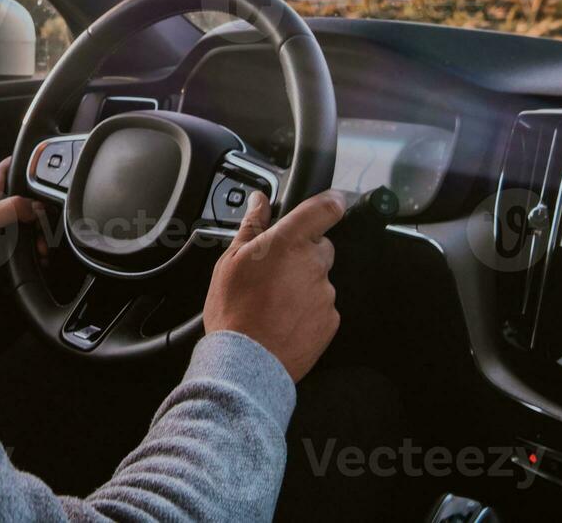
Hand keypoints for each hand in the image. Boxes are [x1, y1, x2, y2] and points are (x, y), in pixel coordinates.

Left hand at [0, 157, 41, 288]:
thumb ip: (15, 207)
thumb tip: (38, 209)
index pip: (14, 164)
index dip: (31, 163)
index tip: (48, 171)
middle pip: (29, 196)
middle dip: (42, 208)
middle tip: (47, 221)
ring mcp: (2, 221)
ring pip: (30, 220)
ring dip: (40, 232)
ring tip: (43, 243)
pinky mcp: (3, 240)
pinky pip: (25, 240)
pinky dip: (34, 247)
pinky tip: (38, 254)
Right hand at [203, 189, 344, 382]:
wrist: (246, 361)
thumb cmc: (234, 310)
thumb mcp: (230, 260)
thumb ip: (252, 225)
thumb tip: (259, 201)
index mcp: (289, 242)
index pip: (326, 208)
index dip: (331, 202)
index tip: (330, 203)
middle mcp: (313, 264)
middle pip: (321, 246)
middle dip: (303, 253)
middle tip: (275, 270)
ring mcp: (325, 293)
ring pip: (320, 278)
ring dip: (303, 284)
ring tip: (275, 301)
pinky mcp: (331, 320)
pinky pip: (323, 306)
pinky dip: (308, 309)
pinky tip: (284, 318)